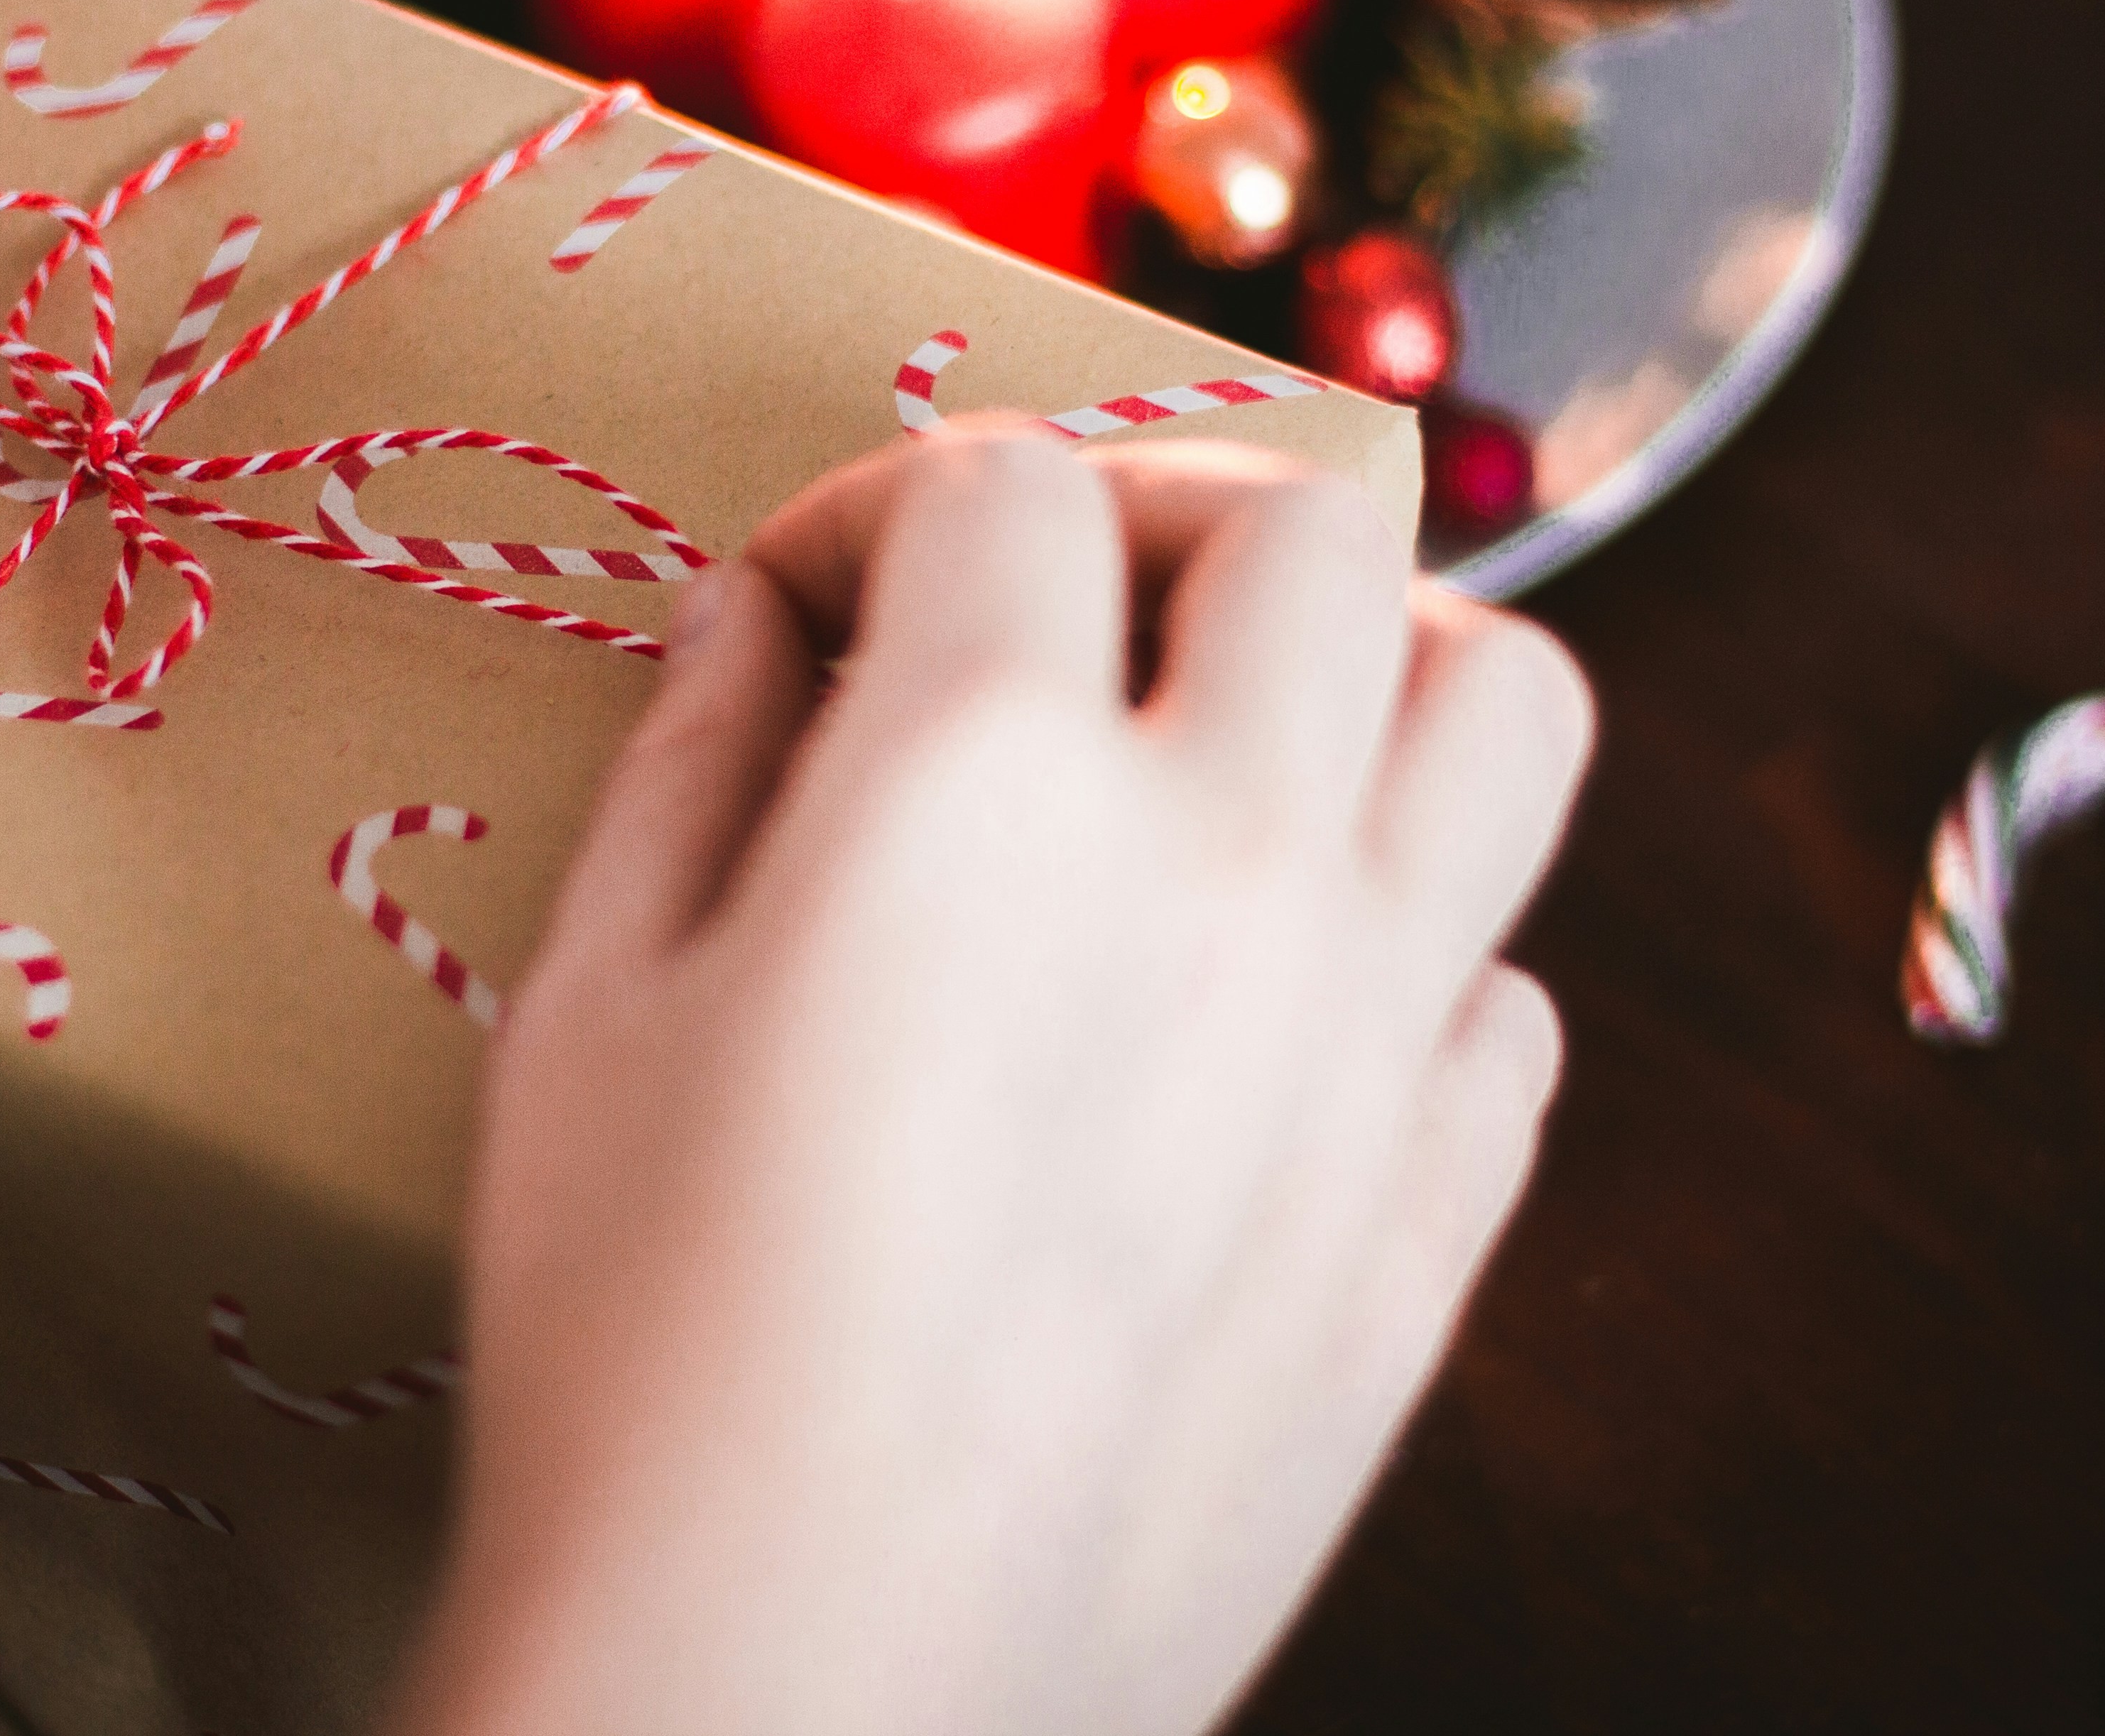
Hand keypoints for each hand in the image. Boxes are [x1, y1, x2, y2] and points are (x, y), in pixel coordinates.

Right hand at [398, 425, 1593, 1735]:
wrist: (800, 1697)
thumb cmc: (645, 1355)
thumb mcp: (594, 1010)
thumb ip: (697, 760)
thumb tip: (763, 624)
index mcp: (987, 775)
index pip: (1001, 489)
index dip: (879, 506)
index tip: (814, 599)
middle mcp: (1230, 863)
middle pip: (1313, 529)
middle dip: (1167, 506)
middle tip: (1057, 602)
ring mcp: (1371, 1045)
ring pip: (1508, 709)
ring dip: (1381, 673)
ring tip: (1242, 746)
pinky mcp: (1433, 1223)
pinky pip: (1510, 998)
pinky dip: (1417, 953)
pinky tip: (1278, 1014)